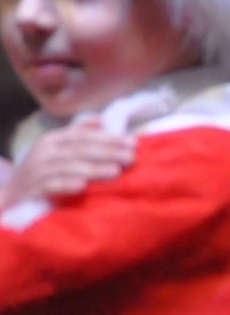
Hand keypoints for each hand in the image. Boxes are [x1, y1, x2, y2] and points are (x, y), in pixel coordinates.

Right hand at [0, 117, 135, 207]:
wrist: (12, 194)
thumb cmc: (43, 169)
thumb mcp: (58, 149)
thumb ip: (79, 134)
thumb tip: (101, 120)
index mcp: (53, 140)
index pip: (83, 136)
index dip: (108, 138)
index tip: (133, 142)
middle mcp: (44, 152)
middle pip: (79, 150)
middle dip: (108, 153)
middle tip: (131, 157)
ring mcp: (36, 171)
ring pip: (68, 167)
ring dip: (93, 169)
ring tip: (116, 171)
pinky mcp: (31, 189)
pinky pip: (50, 186)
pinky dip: (66, 185)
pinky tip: (83, 186)